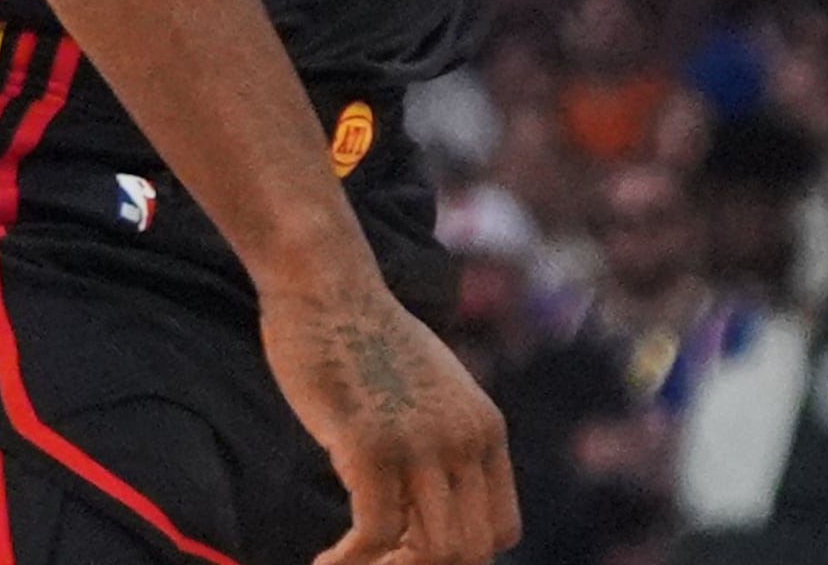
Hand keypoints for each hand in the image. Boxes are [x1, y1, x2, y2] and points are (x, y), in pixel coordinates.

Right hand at [261, 277, 518, 564]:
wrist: (330, 290)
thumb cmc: (366, 342)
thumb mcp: (429, 392)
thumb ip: (444, 438)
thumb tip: (436, 495)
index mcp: (486, 430)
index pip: (502, 531)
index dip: (457, 555)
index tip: (407, 550)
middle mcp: (467, 440)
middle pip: (471, 550)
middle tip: (375, 560)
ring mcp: (424, 443)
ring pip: (434, 550)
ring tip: (346, 561)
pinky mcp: (373, 445)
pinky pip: (375, 534)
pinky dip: (349, 561)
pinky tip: (324, 560)